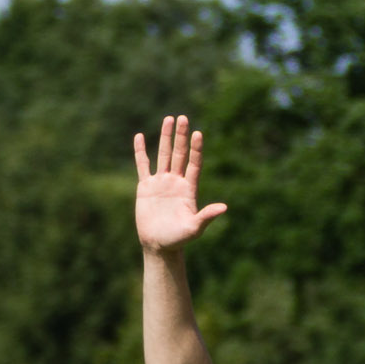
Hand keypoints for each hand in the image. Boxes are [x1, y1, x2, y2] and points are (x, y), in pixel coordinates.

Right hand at [134, 116, 227, 254]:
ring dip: (166, 138)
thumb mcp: (194, 228)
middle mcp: (176, 182)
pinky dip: (141, 151)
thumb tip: (224, 208)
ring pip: (163, 155)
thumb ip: (207, 216)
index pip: (194, 164)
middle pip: (179, 154)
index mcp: (189, 189)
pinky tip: (140, 136)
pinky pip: (143, 165)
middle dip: (181, 137)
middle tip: (183, 118)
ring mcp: (161, 183)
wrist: (159, 245)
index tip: (198, 133)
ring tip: (169, 119)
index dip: (196, 149)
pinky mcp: (146, 187)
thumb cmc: (179, 239)